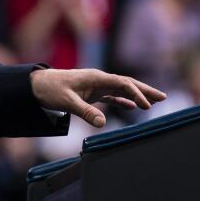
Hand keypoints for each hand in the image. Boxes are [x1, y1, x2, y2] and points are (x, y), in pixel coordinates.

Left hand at [31, 68, 164, 127]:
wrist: (36, 85)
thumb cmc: (50, 90)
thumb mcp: (67, 102)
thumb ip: (85, 112)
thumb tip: (102, 123)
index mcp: (95, 78)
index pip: (122, 83)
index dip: (136, 93)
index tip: (147, 105)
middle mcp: (98, 79)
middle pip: (126, 83)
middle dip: (145, 90)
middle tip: (163, 97)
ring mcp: (95, 85)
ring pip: (121, 89)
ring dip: (137, 95)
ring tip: (154, 102)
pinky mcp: (90, 92)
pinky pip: (111, 95)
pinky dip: (122, 100)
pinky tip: (132, 107)